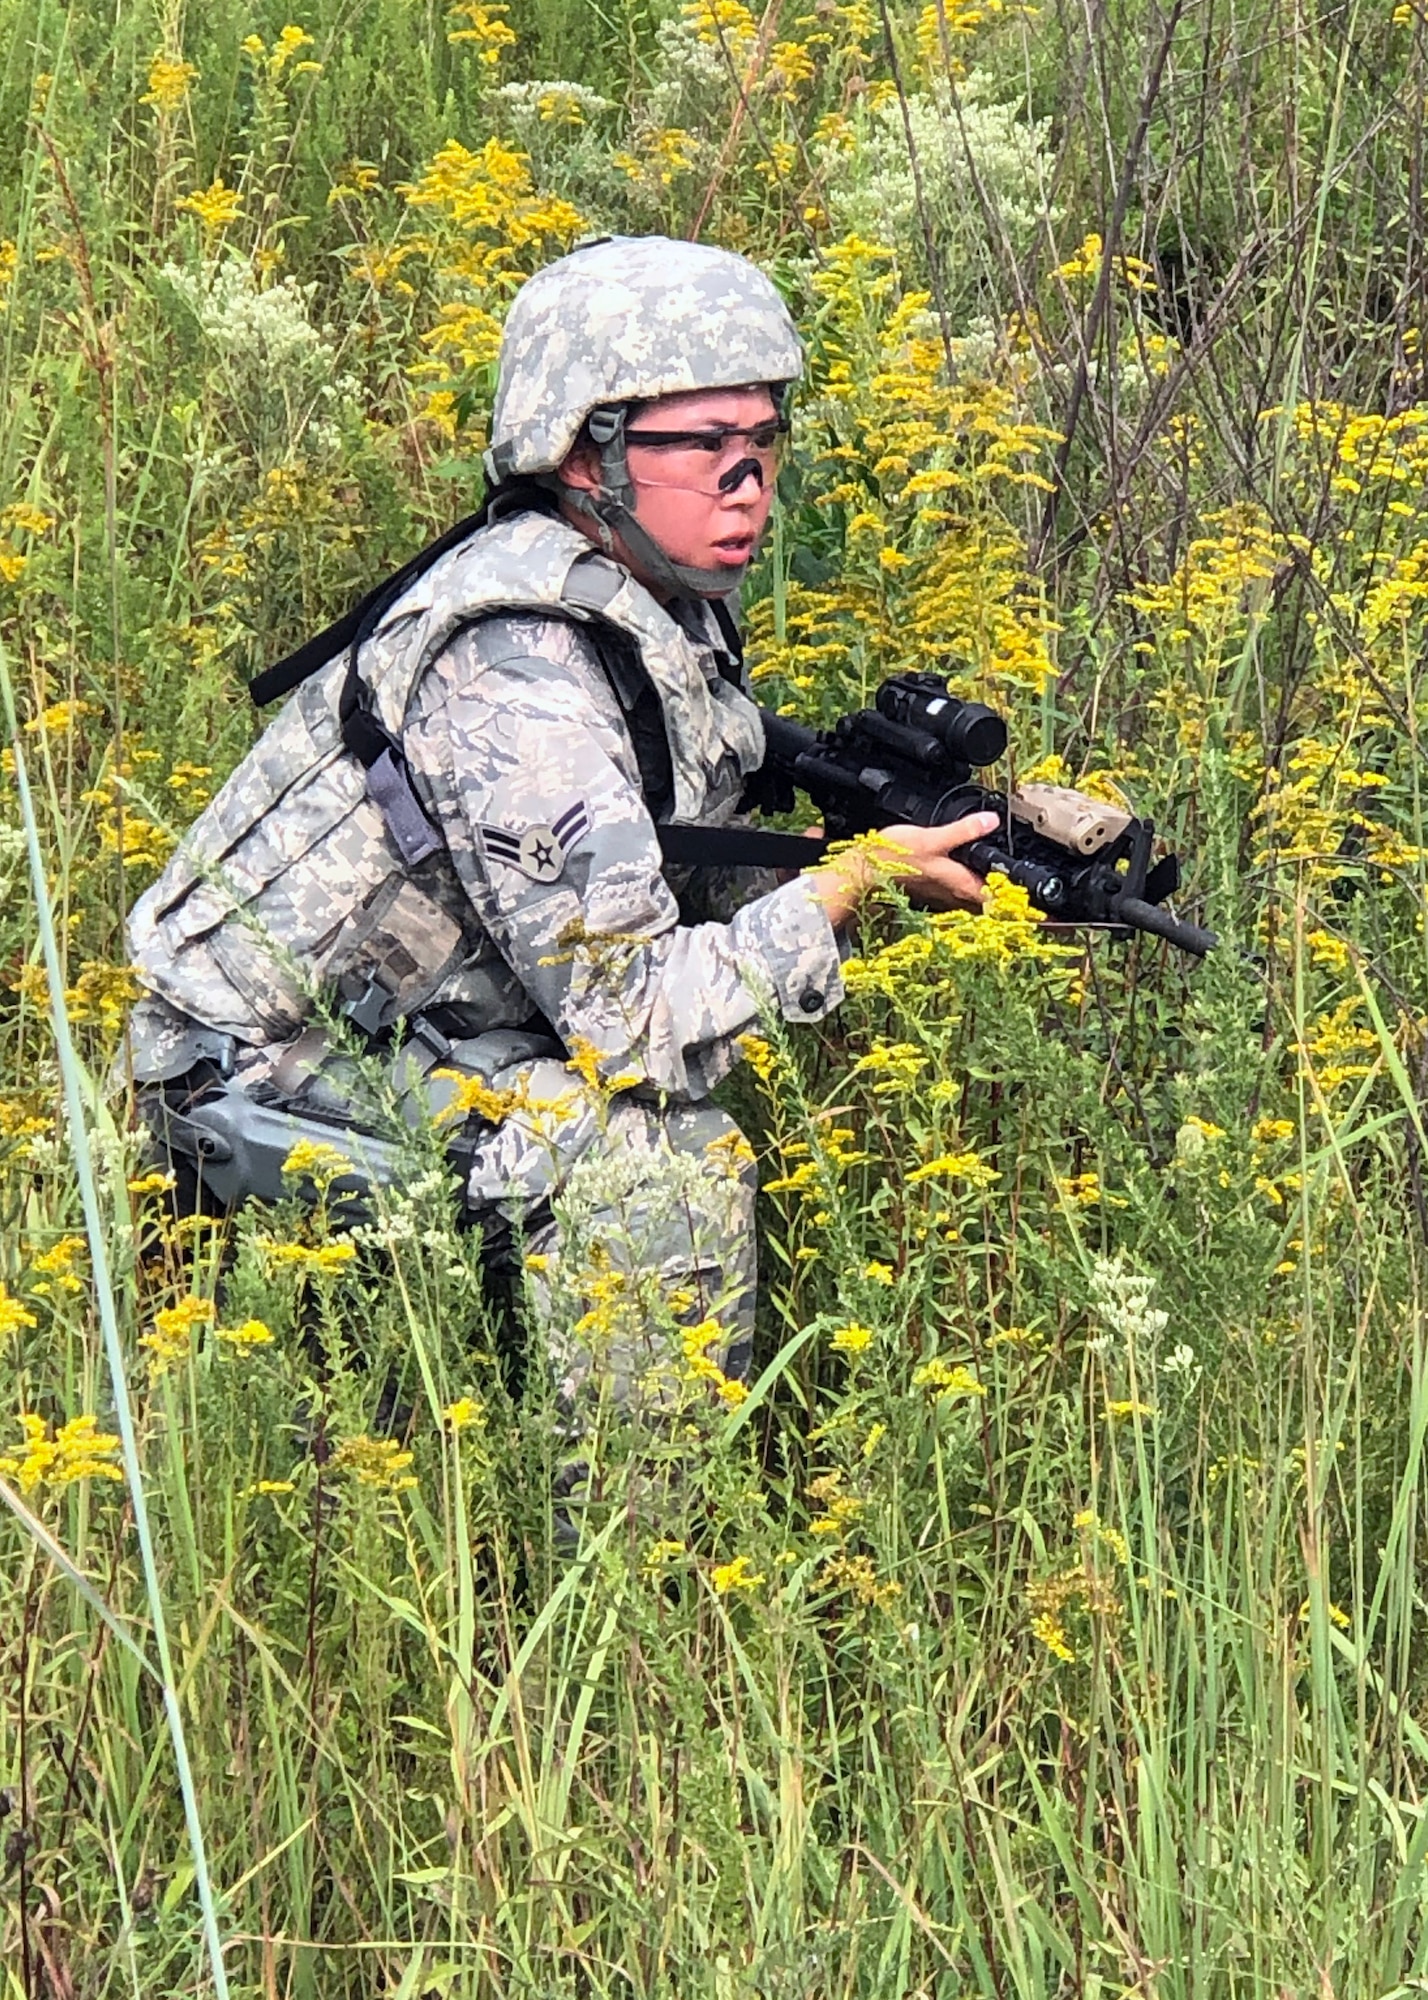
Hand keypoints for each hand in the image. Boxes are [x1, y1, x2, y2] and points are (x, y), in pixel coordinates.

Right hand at [809, 811, 1000, 928]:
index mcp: (958, 883)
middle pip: (984, 900)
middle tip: (1018, 890)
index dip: (1013, 898)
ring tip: (997, 881)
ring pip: (968, 897)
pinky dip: (961, 883)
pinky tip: (961, 873)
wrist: (861, 870)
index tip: (1029, 899)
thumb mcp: (931, 838)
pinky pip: (952, 891)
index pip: (995, 897)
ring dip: (982, 891)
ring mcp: (938, 893)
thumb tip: (991, 821)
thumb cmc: (893, 858)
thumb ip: (963, 831)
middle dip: (1001, 895)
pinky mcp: (926, 887)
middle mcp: (951, 893)